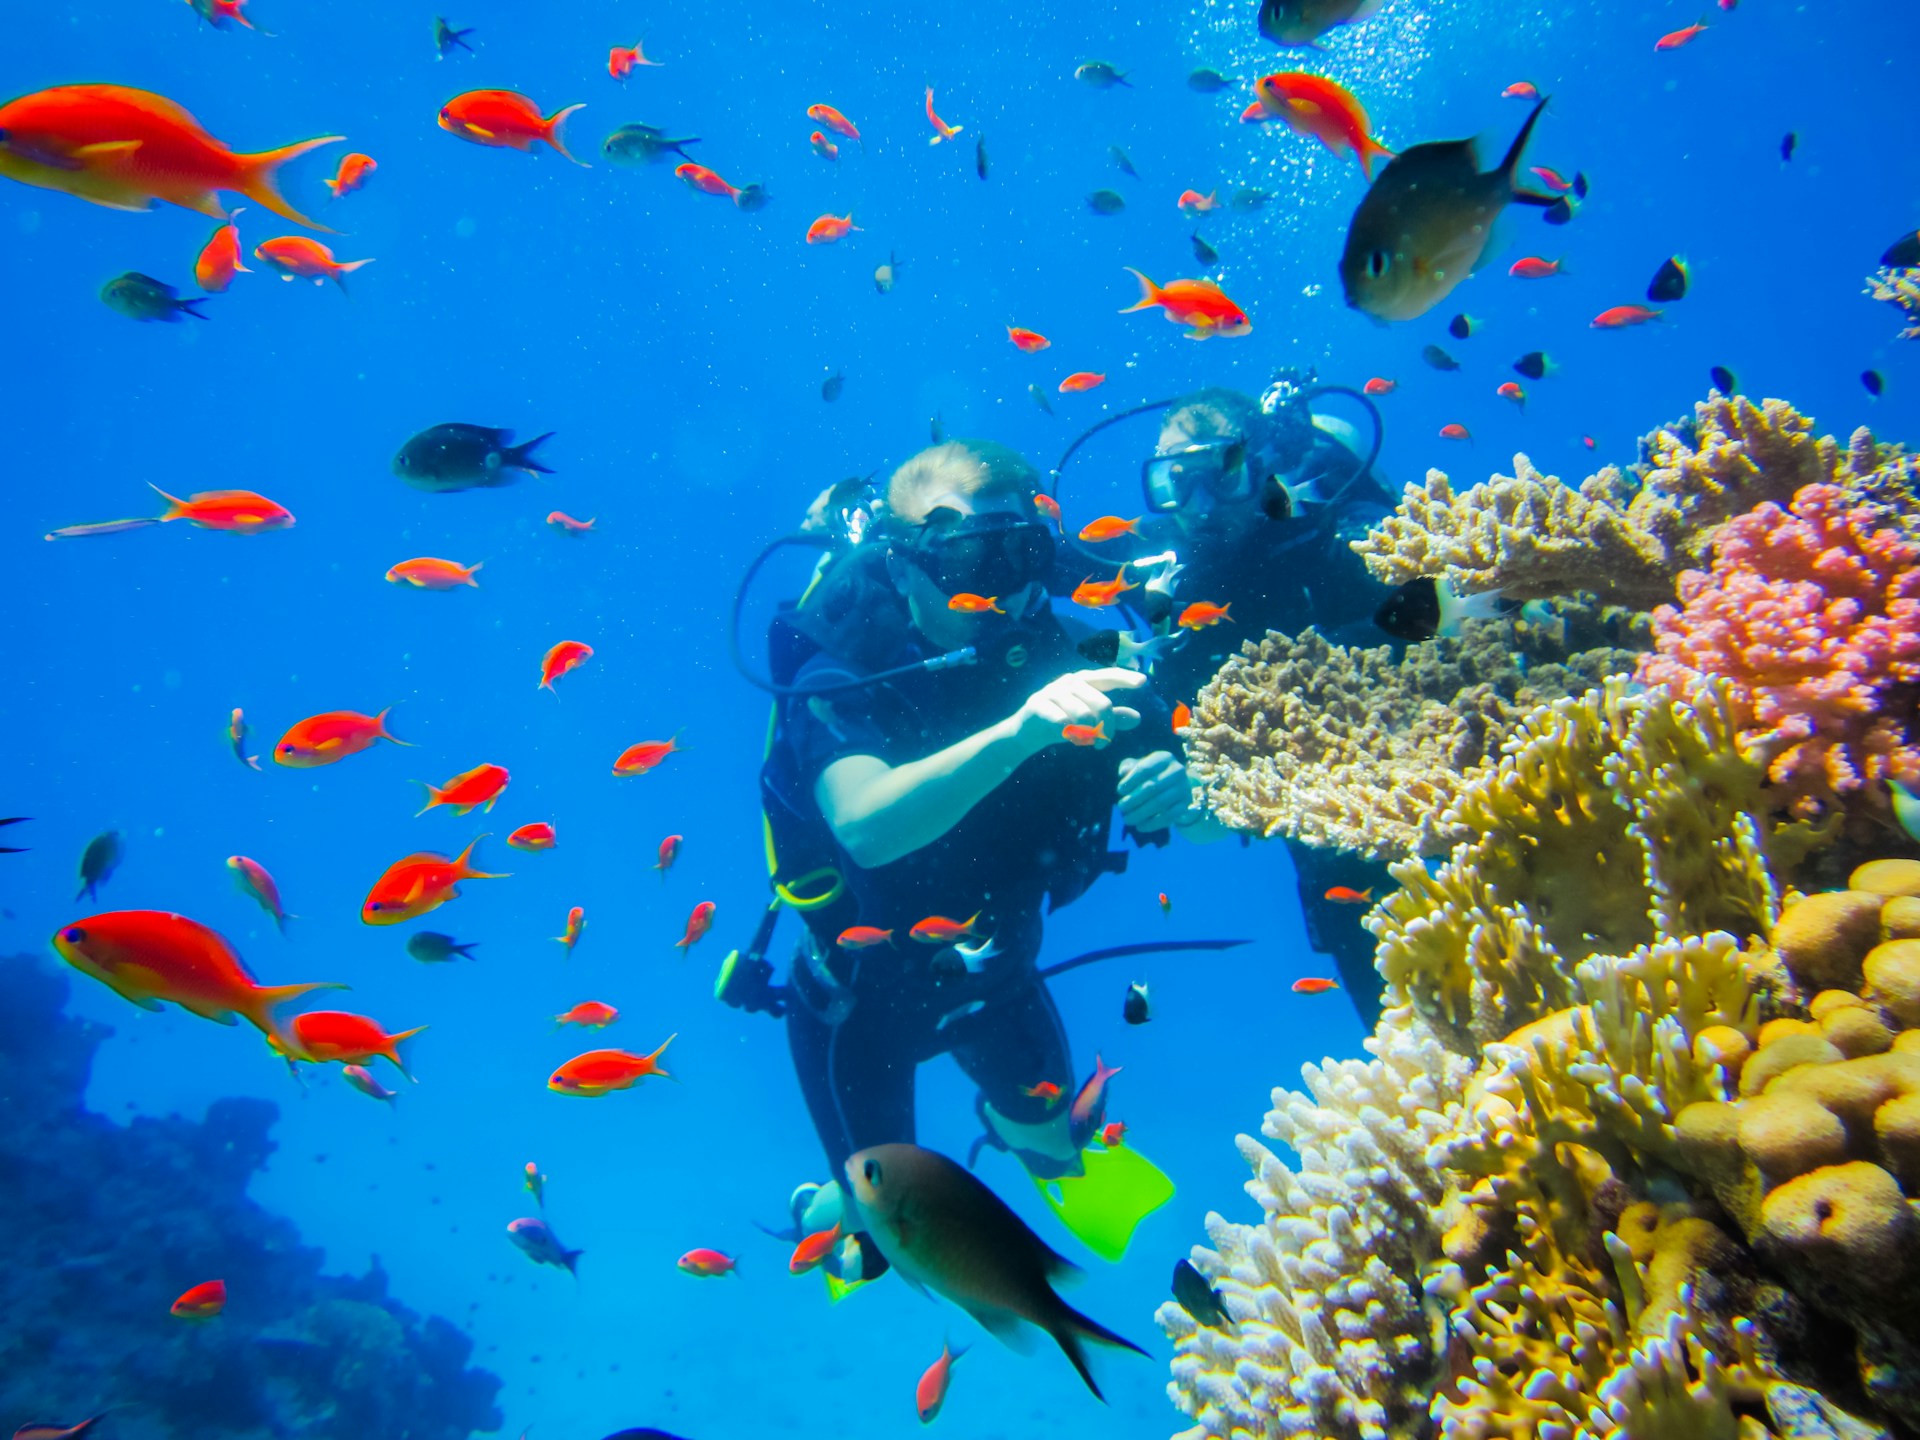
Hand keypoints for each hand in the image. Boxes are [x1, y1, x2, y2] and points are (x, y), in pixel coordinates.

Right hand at [1010, 668, 1142, 752]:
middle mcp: (1069, 682)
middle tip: (1104, 745)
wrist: (1025, 733)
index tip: (1143, 682)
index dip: (1125, 678)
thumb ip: (1112, 718)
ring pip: (1084, 714)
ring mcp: (1052, 691)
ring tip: (1083, 742)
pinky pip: (1062, 721)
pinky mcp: (1037, 704)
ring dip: (1088, 734)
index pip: (1108, 676)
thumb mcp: (1089, 721)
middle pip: (1102, 703)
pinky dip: (1069, 734)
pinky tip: (1068, 738)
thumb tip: (1137, 718)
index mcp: (1083, 681)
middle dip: (1107, 728)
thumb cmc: (1062, 723)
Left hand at [1117, 750, 1193, 831]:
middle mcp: (1177, 771)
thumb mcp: (1139, 766)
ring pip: (1159, 803)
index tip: (1119, 791)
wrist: (1175, 787)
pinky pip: (1168, 816)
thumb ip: (1128, 767)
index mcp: (1164, 758)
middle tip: (1121, 807)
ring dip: (1140, 813)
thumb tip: (1123, 772)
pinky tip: (1140, 826)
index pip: (1145, 769)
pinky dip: (1152, 823)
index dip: (1130, 780)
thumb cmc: (1151, 775)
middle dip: (1133, 799)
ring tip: (1127, 819)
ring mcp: (1184, 788)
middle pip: (1152, 787)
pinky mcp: (1185, 805)